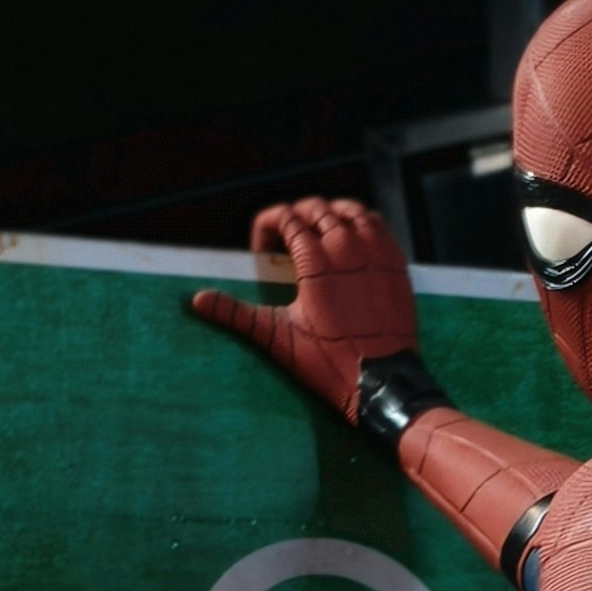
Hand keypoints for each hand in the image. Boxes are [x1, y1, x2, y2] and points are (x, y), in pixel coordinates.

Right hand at [187, 196, 419, 421]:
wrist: (381, 381)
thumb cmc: (328, 362)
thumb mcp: (276, 337)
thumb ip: (235, 313)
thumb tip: (196, 300)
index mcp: (315, 260)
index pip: (287, 217)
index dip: (268, 225)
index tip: (262, 249)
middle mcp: (347, 247)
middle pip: (317, 209)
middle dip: (294, 217)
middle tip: (284, 242)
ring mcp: (375, 252)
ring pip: (349, 210)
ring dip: (328, 214)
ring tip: (315, 233)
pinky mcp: (395, 262)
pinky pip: (376, 223)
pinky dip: (359, 221)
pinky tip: (349, 238)